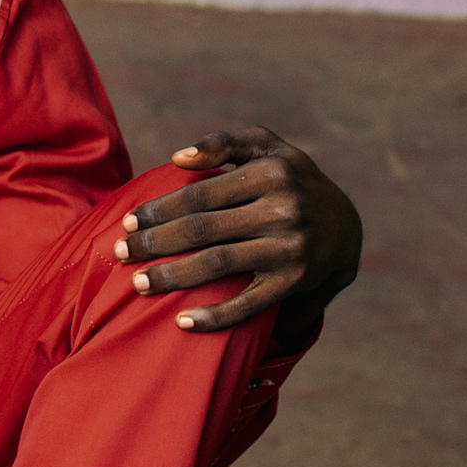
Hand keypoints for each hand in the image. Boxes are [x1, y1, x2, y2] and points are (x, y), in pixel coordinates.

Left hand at [114, 125, 361, 334]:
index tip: (129, 220)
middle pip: (202, 229)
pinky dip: (215, 316)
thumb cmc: (292, 180)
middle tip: (121, 251)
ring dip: (172, 276)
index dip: (159, 208)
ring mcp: (290, 249)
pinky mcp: (294, 283)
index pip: (201, 194)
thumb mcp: (269, 149)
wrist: (346, 227)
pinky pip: (249, 304)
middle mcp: (283, 209)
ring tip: (139, 284)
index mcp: (272, 173)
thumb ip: (224, 143)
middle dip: (155, 242)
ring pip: (218, 265)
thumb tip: (178, 158)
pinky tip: (182, 323)